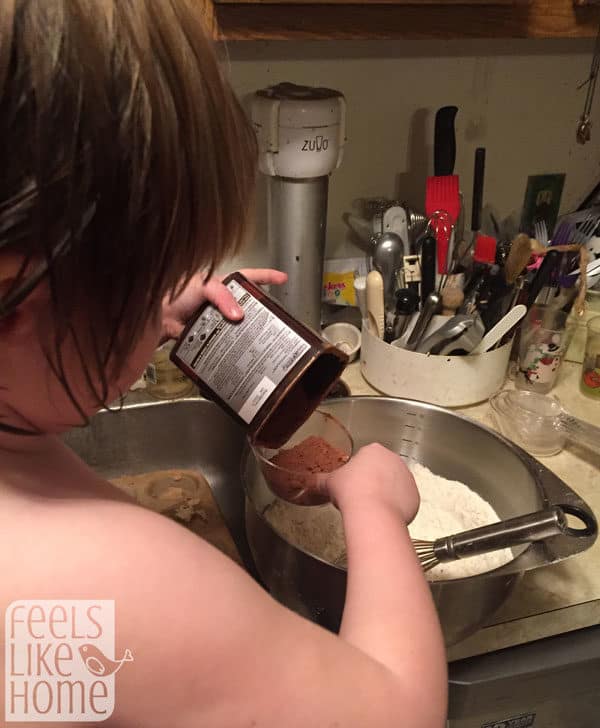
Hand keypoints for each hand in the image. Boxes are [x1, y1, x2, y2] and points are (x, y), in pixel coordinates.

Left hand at [161, 268, 287, 339]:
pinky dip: (232, 345)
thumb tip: (238, 314)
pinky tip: (239, 350)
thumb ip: (221, 297)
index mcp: (223, 285)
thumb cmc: (175, 294)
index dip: (267, 277)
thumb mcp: (204, 286)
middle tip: (275, 319)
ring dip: (246, 332)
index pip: (250, 277)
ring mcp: (217, 318)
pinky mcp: (211, 334)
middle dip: (261, 312)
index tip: (283, 278)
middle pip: (248, 305)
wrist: (158, 316)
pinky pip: (226, 340)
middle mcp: (222, 301)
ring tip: (261, 338)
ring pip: (238, 325)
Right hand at [327, 444, 419, 524]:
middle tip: (360, 497)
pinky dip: (396, 507)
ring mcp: (407, 477)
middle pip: (382, 470)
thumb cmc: (350, 491)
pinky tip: (384, 514)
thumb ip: (319, 480)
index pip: (365, 459)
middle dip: (374, 482)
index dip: (357, 473)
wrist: (373, 513)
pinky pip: (404, 500)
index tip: (352, 485)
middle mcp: (394, 459)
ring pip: (394, 485)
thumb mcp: (329, 483)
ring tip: (372, 508)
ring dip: (385, 494)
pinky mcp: (414, 495)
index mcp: (373, 450)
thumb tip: (306, 482)